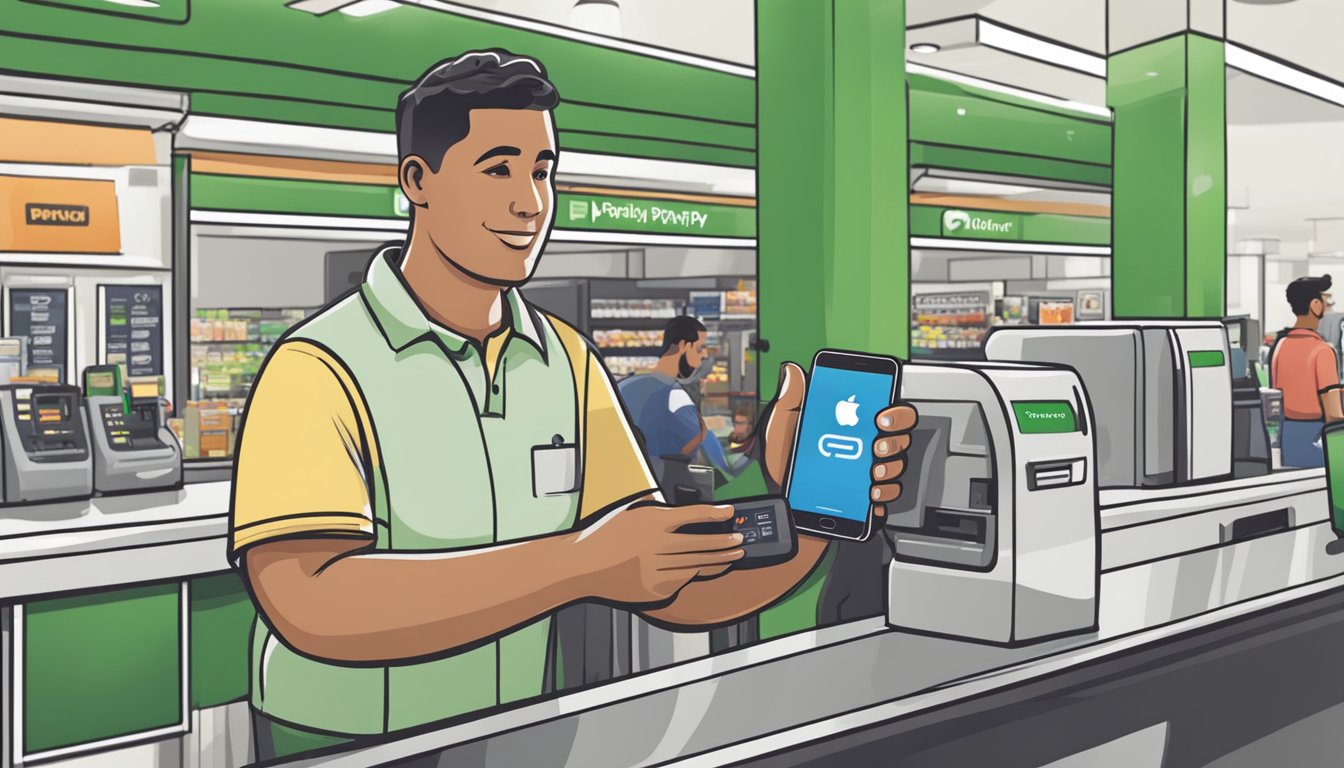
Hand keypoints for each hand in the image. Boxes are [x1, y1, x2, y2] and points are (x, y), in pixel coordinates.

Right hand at [575, 503, 745, 604]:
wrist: (582, 567)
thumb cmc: (604, 537)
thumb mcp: (631, 514)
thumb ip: (657, 512)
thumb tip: (686, 515)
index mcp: (652, 522)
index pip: (693, 515)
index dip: (715, 514)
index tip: (730, 512)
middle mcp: (657, 545)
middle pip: (702, 543)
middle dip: (725, 542)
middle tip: (740, 540)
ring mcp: (656, 569)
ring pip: (696, 565)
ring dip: (717, 560)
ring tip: (732, 556)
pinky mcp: (654, 589)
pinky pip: (681, 581)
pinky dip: (693, 574)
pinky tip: (704, 569)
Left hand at [762, 362, 918, 519]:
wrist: (780, 500)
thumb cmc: (782, 463)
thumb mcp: (782, 426)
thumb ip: (791, 399)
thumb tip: (792, 370)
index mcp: (852, 425)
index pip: (887, 410)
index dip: (894, 410)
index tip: (881, 416)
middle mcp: (865, 446)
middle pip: (901, 436)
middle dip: (896, 438)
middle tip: (877, 444)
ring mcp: (869, 472)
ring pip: (898, 463)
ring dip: (891, 465)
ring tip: (873, 470)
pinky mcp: (867, 497)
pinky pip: (888, 493)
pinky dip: (885, 492)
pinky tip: (871, 491)